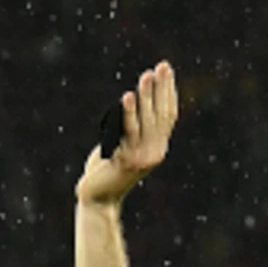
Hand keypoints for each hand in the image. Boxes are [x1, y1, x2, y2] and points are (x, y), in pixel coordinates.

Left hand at [77, 62, 177, 205]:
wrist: (98, 199)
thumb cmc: (106, 173)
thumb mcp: (121, 148)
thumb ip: (127, 131)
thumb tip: (128, 105)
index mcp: (158, 148)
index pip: (169, 115)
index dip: (169, 93)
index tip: (166, 72)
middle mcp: (155, 151)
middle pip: (161, 114)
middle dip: (161, 89)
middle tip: (161, 67)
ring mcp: (143, 156)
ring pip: (147, 121)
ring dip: (147, 96)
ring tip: (146, 76)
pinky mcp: (127, 160)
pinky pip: (128, 132)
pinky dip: (128, 113)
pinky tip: (127, 97)